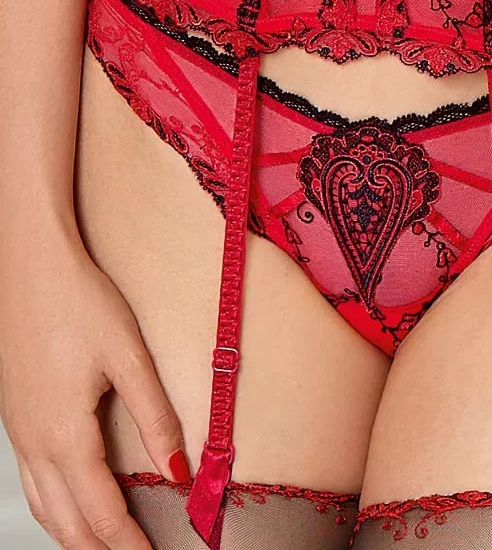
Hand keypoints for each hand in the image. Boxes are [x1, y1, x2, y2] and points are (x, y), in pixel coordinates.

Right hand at [0, 230, 188, 548]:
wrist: (31, 266)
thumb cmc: (80, 304)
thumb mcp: (128, 357)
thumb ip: (155, 416)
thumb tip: (178, 468)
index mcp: (65, 433)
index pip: (101, 511)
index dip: (128, 543)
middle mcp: (33, 442)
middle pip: (66, 522)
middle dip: (100, 549)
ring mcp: (17, 432)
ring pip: (44, 506)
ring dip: (75, 534)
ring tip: (106, 546)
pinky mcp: (16, 416)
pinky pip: (32, 481)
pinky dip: (56, 506)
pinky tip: (73, 501)